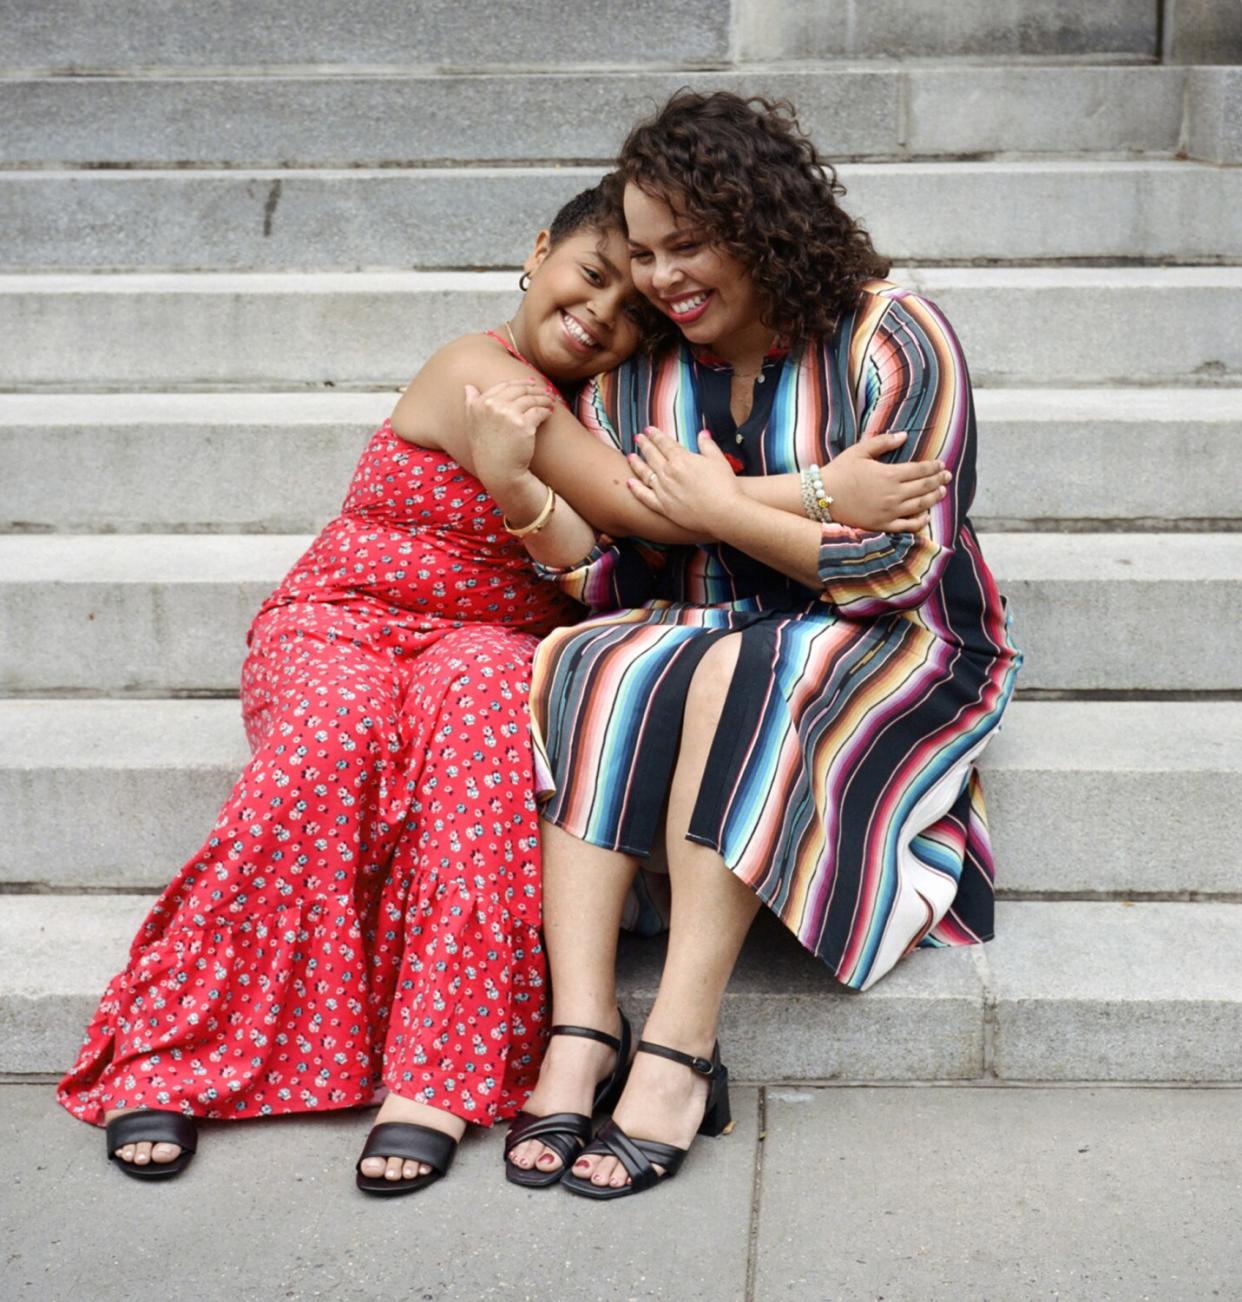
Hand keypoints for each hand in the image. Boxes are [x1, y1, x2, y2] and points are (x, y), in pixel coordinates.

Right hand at [463, 379, 553, 489]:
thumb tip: (469, 386)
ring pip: (531, 399)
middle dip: (535, 389)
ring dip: (543, 398)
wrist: (498, 471)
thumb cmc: (487, 450)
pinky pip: (539, 411)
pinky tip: (549, 413)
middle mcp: (491, 406)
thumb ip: (471, 403)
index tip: (530, 384)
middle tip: (545, 392)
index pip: (504, 386)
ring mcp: (507, 414)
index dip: (519, 383)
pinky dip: (546, 411)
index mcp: (479, 404)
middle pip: (519, 390)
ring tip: (550, 401)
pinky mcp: (523, 424)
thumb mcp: (472, 424)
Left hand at [626, 426, 740, 534]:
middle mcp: (668, 473)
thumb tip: (702, 433)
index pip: (664, 443)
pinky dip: (636, 489)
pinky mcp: (664, 507)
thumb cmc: (724, 485)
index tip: (648, 430)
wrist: (724, 512)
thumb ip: (707, 445)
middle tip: (638, 438)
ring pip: (645, 474)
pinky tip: (629, 483)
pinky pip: (645, 497)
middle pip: (652, 455)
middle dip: (644, 445)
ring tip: (630, 456)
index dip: (655, 435)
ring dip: (636, 464)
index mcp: (680, 459)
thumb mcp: (718, 459)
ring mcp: (664, 490)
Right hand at [825, 432, 951, 532]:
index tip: (941, 464)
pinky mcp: (882, 525)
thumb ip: (883, 442)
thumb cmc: (839, 471)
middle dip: (938, 480)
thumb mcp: (860, 451)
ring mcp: (889, 512)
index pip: (920, 470)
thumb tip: (904, 435)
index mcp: (890, 474)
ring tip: (941, 492)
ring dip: (933, 498)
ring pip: (920, 505)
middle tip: (947, 477)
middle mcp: (893, 494)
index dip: (933, 467)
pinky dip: (919, 521)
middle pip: (924, 487)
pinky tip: (925, 516)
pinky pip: (907, 526)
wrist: (821, 497)